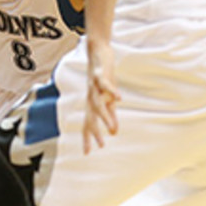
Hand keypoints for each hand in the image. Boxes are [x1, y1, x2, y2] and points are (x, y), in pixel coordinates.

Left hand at [83, 39, 119, 154]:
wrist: (98, 52)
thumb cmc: (103, 77)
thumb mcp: (108, 98)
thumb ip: (110, 114)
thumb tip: (113, 131)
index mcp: (92, 103)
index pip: (87, 123)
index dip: (86, 138)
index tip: (87, 153)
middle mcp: (90, 97)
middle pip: (90, 117)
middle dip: (94, 132)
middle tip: (99, 146)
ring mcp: (94, 86)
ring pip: (98, 103)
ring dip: (105, 116)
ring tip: (112, 130)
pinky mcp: (100, 75)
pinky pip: (106, 85)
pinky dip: (112, 91)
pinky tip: (119, 99)